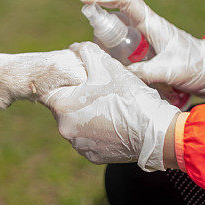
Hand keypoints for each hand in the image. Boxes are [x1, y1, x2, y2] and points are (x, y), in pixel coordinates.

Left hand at [41, 42, 179, 171]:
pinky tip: (114, 122)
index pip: (48, 90)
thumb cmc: (129, 97)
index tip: (75, 77)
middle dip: (77, 96)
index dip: (61, 80)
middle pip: (63, 106)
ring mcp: (78, 145)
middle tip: (98, 89)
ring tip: (109, 105)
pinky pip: (89, 137)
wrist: (155, 132)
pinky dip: (98, 129)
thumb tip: (74, 49)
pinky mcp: (92, 156)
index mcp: (63, 107)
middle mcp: (65, 129)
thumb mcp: (107, 65)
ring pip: (76, 122)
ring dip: (87, 113)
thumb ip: (85, 52)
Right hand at [78, 0, 204, 97]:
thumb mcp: (170, 70)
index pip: (125, 1)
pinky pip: (120, 48)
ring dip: (101, 39)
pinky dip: (110, 53)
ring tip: (94, 54)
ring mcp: (142, 39)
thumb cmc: (194, 65)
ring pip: (114, 32)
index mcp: (152, 23)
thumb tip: (120, 74)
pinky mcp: (142, 52)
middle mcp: (144, 27)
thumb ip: (146, 72)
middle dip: (96, 14)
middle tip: (84, 30)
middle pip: (114, 13)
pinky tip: (105, 66)